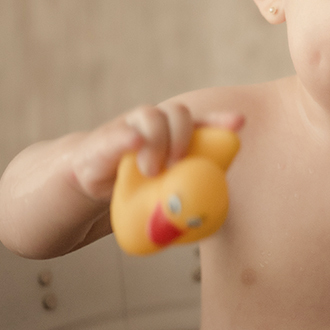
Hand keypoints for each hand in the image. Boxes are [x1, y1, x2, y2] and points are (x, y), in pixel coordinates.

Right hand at [70, 104, 243, 201]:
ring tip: (152, 171)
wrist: (91, 185)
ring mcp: (132, 127)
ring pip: (151, 115)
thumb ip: (183, 195)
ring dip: (157, 141)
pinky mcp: (108, 138)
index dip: (220, 120)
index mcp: (176, 137)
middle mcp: (157, 125)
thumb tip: (206, 217)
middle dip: (184, 135)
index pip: (203, 122)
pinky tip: (135, 143)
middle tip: (178, 162)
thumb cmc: (135, 187)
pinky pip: (120, 132)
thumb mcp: (164, 191)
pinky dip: (129, 136)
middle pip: (179, 113)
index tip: (238, 122)